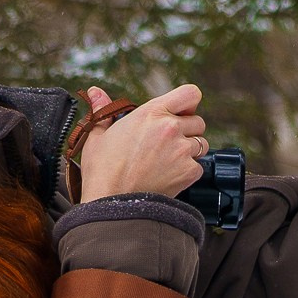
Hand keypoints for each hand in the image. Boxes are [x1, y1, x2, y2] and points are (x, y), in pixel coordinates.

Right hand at [78, 83, 208, 200]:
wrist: (112, 204)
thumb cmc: (103, 171)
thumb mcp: (98, 135)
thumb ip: (104, 111)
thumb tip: (96, 93)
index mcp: (151, 113)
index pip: (190, 94)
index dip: (187, 104)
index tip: (179, 113)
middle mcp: (170, 128)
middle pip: (198, 121)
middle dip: (187, 130)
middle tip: (168, 143)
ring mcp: (182, 150)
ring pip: (201, 144)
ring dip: (189, 150)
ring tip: (167, 161)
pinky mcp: (189, 172)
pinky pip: (198, 167)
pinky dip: (187, 172)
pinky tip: (168, 176)